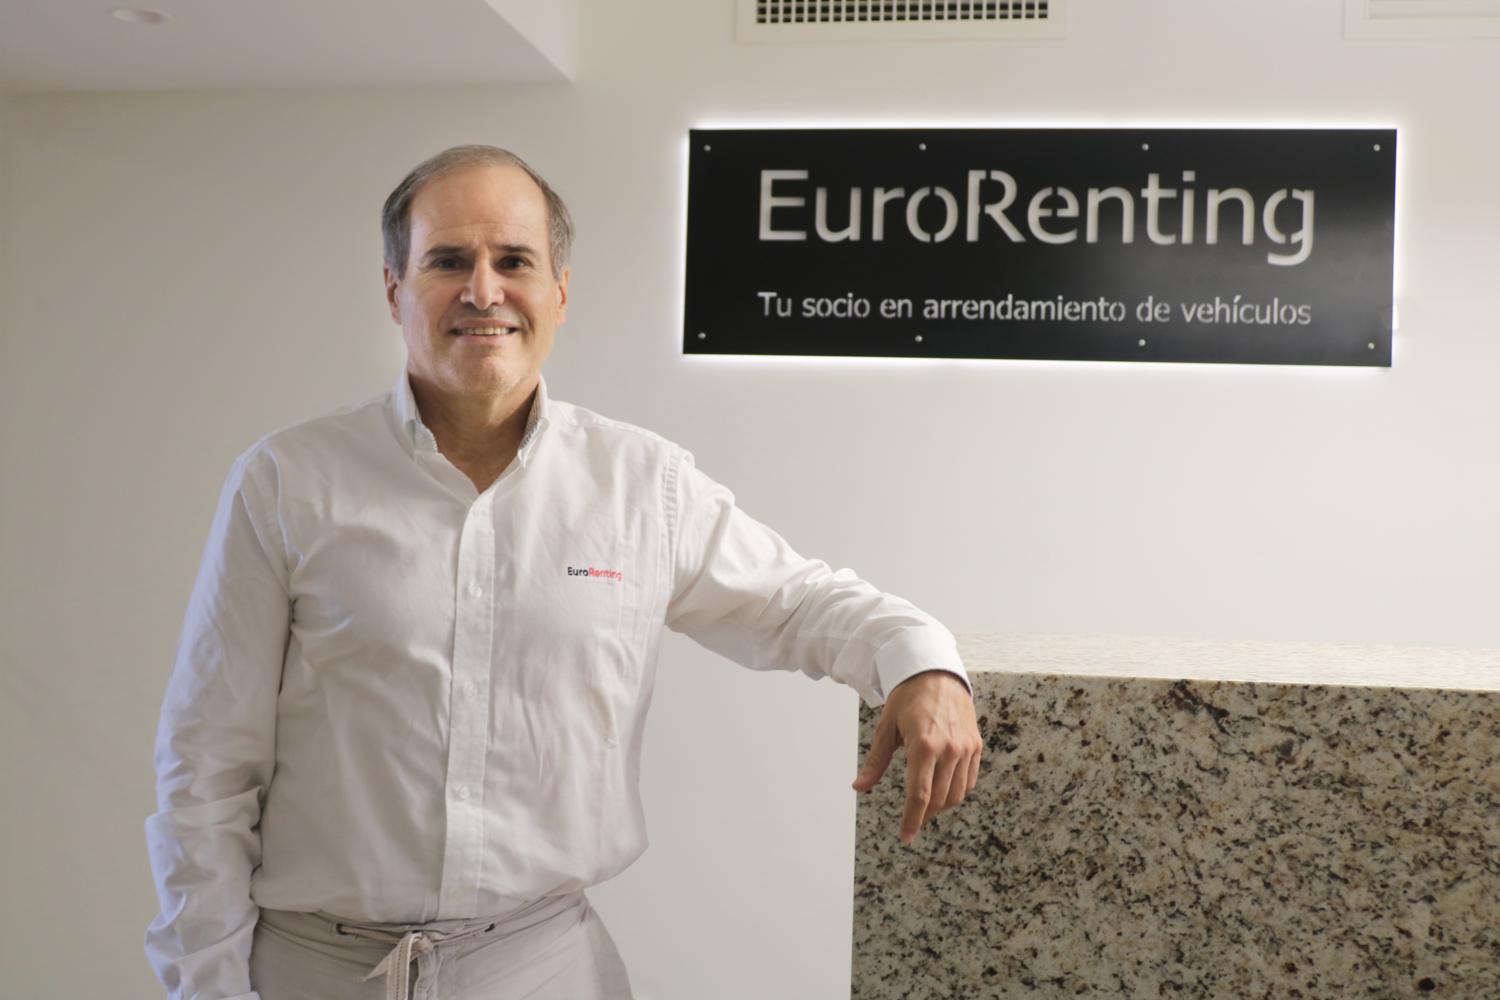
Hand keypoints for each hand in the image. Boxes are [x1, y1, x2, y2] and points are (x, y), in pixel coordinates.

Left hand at [851, 669, 981, 843]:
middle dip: (924, 816)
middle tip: (912, 822)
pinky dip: (957, 792)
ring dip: (941, 807)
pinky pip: (969, 780)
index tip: (905, 836)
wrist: (937, 673)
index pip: (919, 795)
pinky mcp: (975, 745)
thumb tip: (859, 786)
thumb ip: (876, 761)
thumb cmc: (908, 698)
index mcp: (923, 746)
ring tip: (925, 808)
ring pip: (957, 794)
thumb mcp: (887, 727)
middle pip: (939, 799)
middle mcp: (949, 749)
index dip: (912, 820)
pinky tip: (943, 792)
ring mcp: (965, 748)